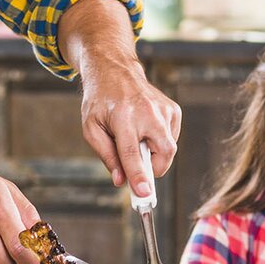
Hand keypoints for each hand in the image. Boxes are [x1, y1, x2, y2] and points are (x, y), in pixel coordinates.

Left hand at [78, 57, 181, 195]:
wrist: (115, 70)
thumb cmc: (101, 101)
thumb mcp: (91, 128)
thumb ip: (106, 156)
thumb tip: (120, 180)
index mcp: (123, 117)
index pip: (132, 153)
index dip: (138, 175)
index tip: (144, 193)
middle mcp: (148, 112)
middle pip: (164, 152)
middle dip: (155, 169)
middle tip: (141, 172)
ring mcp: (164, 110)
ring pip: (169, 147)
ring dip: (154, 153)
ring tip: (136, 138)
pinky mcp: (173, 110)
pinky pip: (171, 137)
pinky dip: (159, 142)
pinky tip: (145, 129)